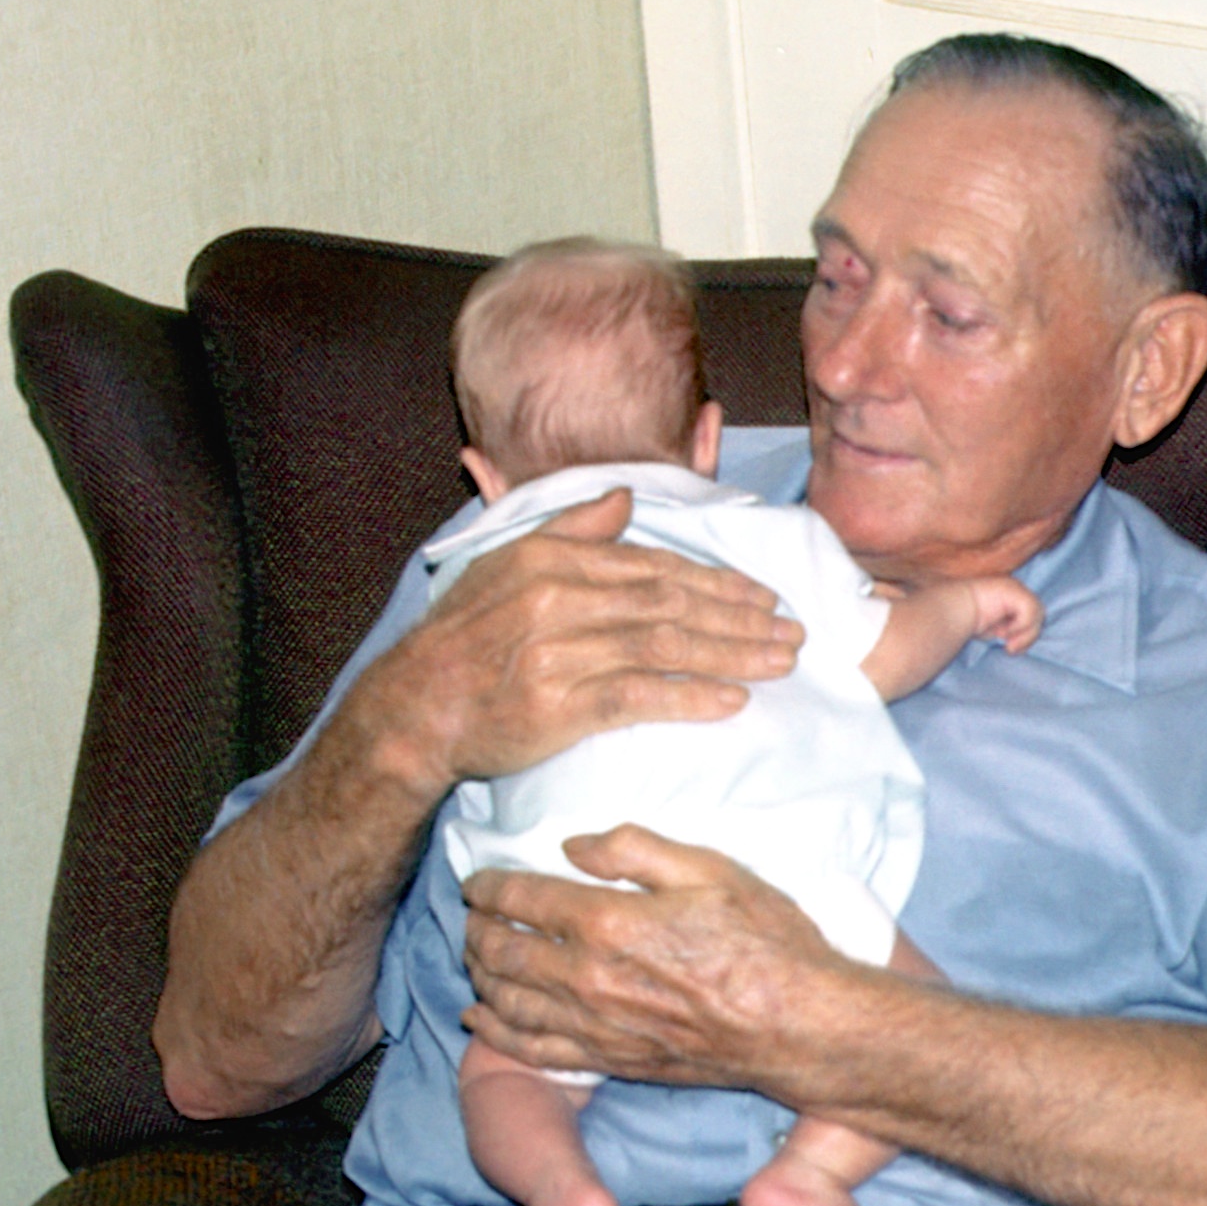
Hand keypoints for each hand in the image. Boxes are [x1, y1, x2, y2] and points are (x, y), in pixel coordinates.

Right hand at [331, 488, 804, 796]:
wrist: (414, 708)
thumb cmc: (462, 636)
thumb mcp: (506, 561)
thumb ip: (572, 527)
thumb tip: (626, 496)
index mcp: (553, 559)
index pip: (654, 567)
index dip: (716, 582)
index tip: (763, 596)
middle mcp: (560, 598)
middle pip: (671, 604)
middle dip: (740, 618)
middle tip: (792, 631)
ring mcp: (561, 652)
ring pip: (665, 647)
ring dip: (731, 654)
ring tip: (779, 662)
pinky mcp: (559, 706)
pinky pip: (639, 697)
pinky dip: (690, 697)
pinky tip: (733, 701)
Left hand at [459, 825, 841, 1086]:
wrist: (797, 1025)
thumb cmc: (764, 941)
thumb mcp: (709, 868)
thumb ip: (633, 848)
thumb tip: (573, 846)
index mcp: (608, 921)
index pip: (524, 900)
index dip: (491, 887)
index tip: (477, 880)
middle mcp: (588, 978)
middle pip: (505, 952)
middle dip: (478, 930)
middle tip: (470, 915)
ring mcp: (595, 1026)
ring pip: (510, 1001)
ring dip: (481, 976)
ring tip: (473, 957)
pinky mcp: (610, 1061)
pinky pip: (534, 1051)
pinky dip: (498, 1034)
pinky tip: (479, 1021)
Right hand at [962, 575, 1041, 654]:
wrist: (950, 612)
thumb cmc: (964, 622)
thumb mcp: (991, 629)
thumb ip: (1008, 630)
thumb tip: (1018, 643)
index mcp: (1009, 598)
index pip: (1031, 617)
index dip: (1025, 635)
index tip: (1010, 648)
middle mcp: (1014, 590)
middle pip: (1038, 615)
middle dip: (1027, 636)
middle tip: (1009, 648)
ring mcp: (1015, 587)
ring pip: (1038, 613)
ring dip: (1025, 634)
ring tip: (1007, 643)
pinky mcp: (1014, 590)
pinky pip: (1029, 610)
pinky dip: (1020, 626)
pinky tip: (1003, 632)